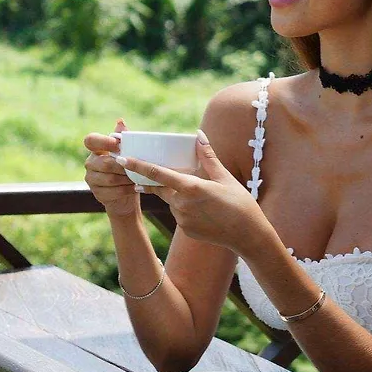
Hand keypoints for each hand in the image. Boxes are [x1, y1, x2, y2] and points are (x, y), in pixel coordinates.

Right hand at [82, 119, 139, 218]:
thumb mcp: (128, 153)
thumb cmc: (128, 170)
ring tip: (139, 178)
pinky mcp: (96, 193)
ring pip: (109, 178)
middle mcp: (90, 163)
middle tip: (137, 167)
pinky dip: (126, 190)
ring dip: (126, 179)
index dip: (102, 141)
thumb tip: (120, 120)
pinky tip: (135, 188)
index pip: (90, 140)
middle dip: (123, 166)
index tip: (117, 144)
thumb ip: (124, 138)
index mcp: (96, 150)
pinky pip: (112, 191)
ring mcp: (91, 179)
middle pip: (104, 163)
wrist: (126, 194)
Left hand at [119, 132, 275, 260]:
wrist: (249, 236)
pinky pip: (179, 214)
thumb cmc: (240, 204)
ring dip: (177, 195)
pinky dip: (185, 208)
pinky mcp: (184, 230)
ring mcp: (181, 219)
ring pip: (171, 201)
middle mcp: (181, 204)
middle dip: (158, 180)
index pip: (156, 174)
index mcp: (190, 188)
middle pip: (161, 187)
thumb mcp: (224, 177)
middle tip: (167, 174)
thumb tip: (198, 135)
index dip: (137, 166)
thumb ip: (207, 156)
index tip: (122, 159)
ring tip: (203, 197)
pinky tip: (204, 211)